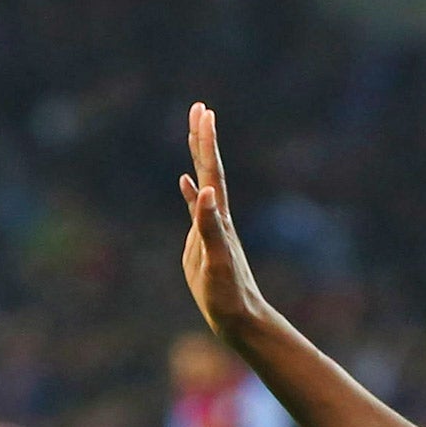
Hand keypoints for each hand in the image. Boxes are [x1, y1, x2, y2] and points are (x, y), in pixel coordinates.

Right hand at [179, 103, 269, 346]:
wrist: (239, 318)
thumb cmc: (228, 295)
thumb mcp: (216, 262)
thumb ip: (208, 227)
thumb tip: (203, 191)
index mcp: (219, 218)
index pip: (212, 172)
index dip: (206, 143)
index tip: (204, 112)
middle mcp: (217, 217)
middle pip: (209, 170)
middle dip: (203, 139)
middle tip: (200, 108)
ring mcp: (210, 228)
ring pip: (203, 184)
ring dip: (199, 158)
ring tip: (195, 132)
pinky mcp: (203, 242)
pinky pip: (195, 209)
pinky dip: (190, 191)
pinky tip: (186, 181)